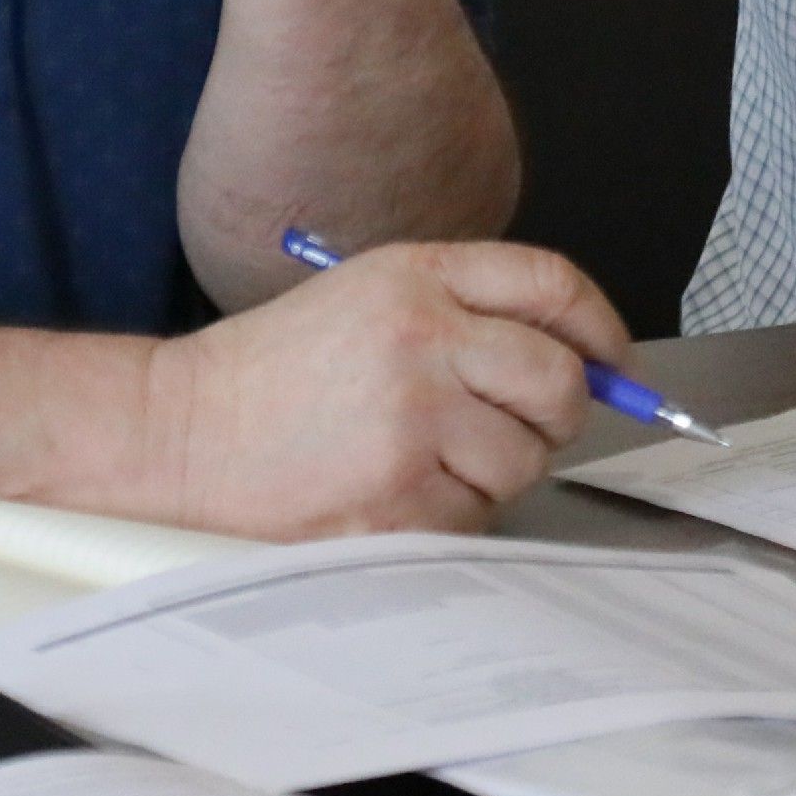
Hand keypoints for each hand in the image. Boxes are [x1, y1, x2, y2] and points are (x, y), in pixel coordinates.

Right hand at [137, 240, 635, 536]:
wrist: (181, 433)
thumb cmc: (277, 370)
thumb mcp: (372, 296)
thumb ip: (471, 312)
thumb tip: (584, 361)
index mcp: (419, 277)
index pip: (553, 285)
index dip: (599, 329)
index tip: (613, 362)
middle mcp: (423, 340)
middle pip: (560, 383)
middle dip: (559, 413)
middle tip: (521, 425)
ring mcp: (411, 424)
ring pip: (523, 461)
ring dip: (495, 471)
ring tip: (425, 457)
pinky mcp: (395, 498)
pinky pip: (476, 517)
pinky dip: (451, 514)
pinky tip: (395, 490)